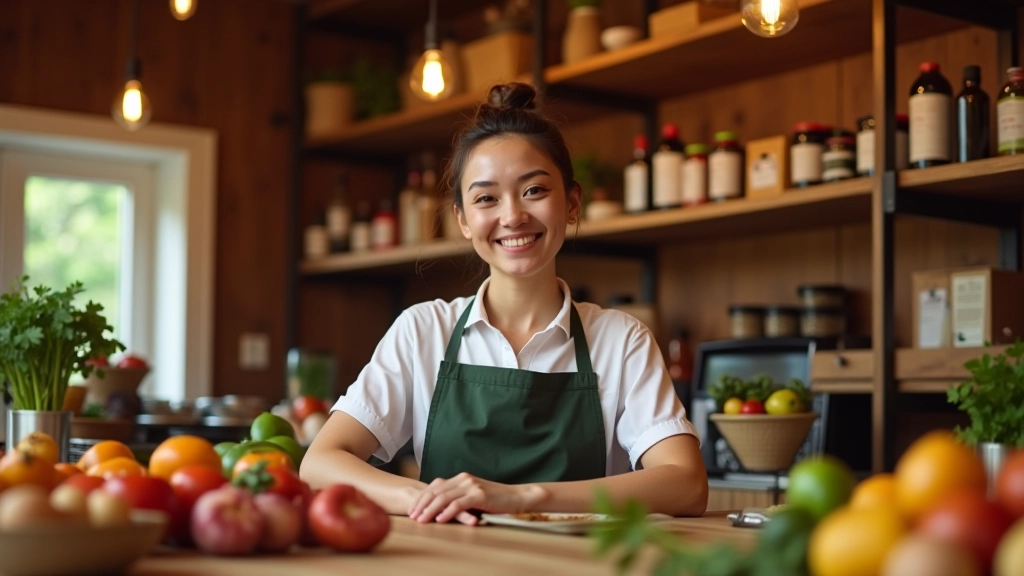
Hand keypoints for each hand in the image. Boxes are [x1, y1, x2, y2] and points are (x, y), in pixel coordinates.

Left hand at [408, 472, 544, 524]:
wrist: (516, 497)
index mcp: (461, 478)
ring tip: (422, 520)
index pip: (435, 486)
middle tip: (412, 516)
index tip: (413, 509)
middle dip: (422, 504)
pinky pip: (458, 503)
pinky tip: (440, 520)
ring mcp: (471, 485)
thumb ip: (459, 497)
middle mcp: (463, 479)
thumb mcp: (474, 496)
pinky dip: (447, 512)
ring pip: (444, 497)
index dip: (422, 498)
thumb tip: (441, 508)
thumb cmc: (496, 500)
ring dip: (430, 509)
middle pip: (436, 490)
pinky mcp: (479, 495)